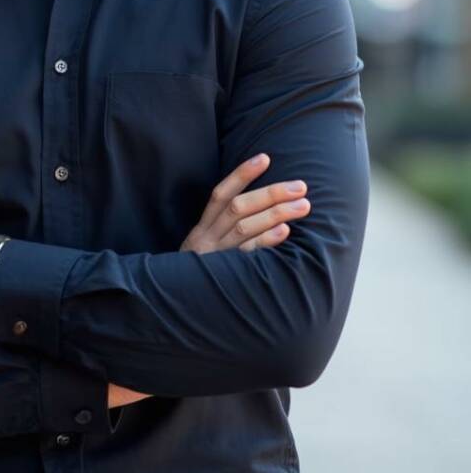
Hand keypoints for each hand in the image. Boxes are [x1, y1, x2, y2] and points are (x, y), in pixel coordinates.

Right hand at [106, 154, 309, 408]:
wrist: (169, 315)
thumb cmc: (195, 281)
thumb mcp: (203, 253)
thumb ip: (223, 232)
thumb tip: (258, 208)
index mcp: (200, 231)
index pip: (220, 194)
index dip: (242, 174)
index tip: (266, 157)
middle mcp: (205, 241)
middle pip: (238, 208)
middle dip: (271, 193)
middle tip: (301, 186)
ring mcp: (214, 260)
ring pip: (244, 228)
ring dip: (276, 214)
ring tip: (304, 205)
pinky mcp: (223, 279)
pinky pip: (246, 257)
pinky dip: (266, 243)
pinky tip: (285, 233)